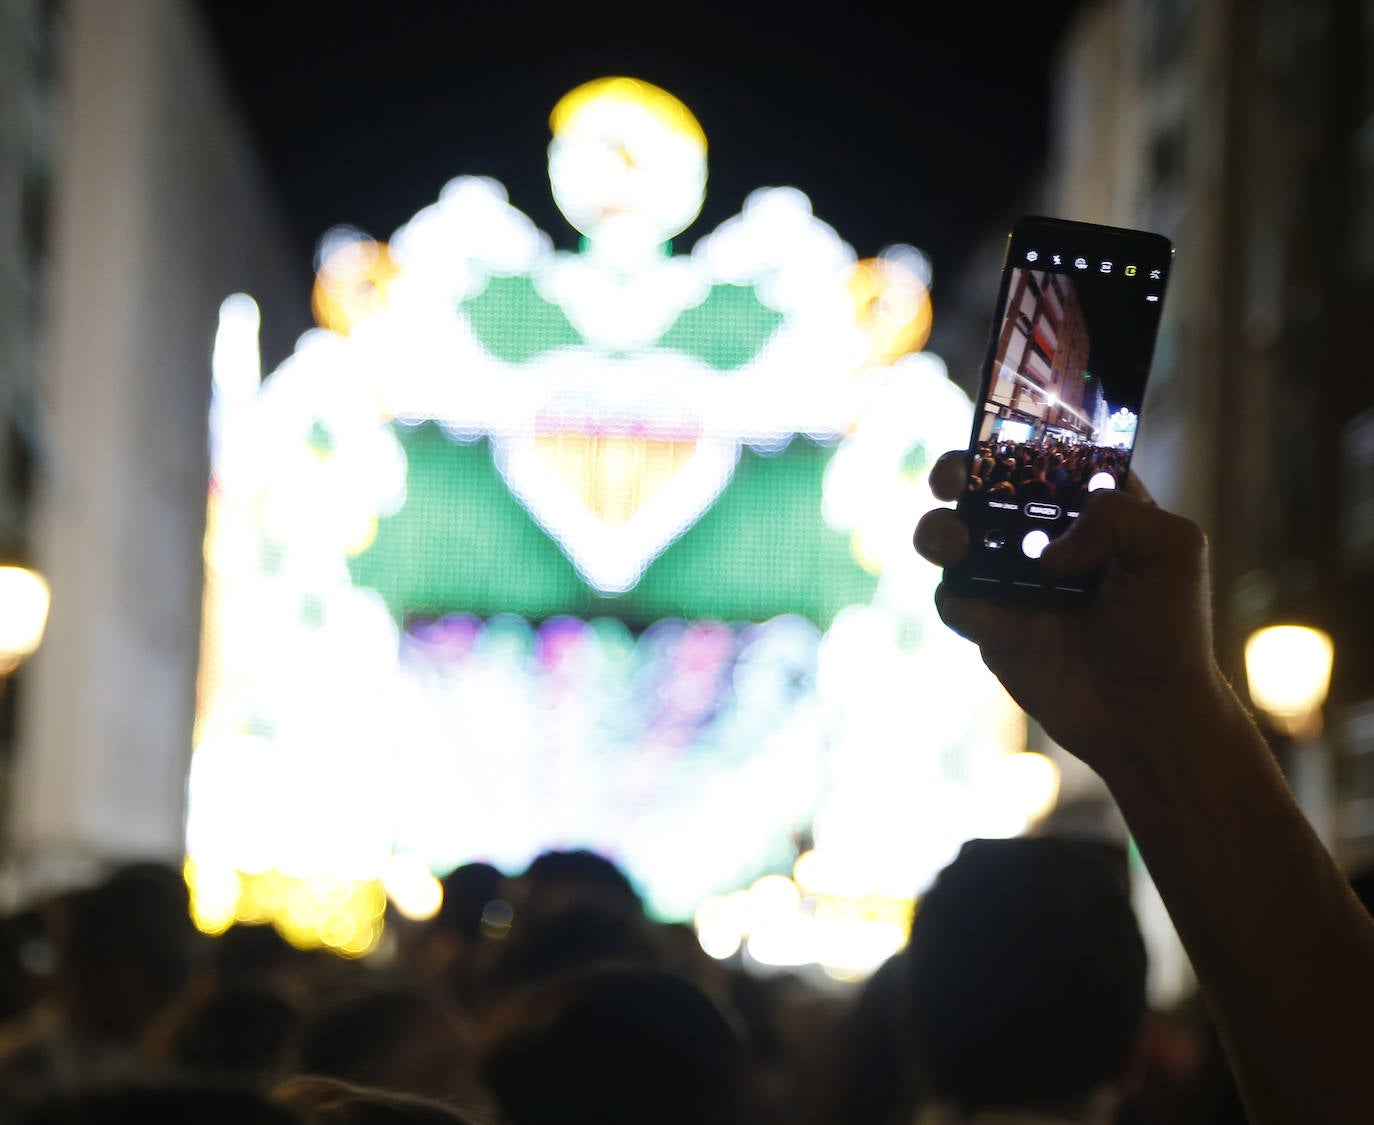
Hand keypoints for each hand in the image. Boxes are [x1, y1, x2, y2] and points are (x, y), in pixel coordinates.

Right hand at [913, 451, 1232, 774]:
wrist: (1145, 716)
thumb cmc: (1170, 631)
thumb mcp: (1173, 548)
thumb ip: (1115, 515)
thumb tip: (1047, 550)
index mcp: (1091, 509)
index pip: (1043, 456)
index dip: (1014, 438)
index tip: (995, 436)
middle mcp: (1046, 538)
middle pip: (985, 488)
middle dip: (957, 473)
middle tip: (950, 480)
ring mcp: (1012, 583)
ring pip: (953, 538)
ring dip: (939, 531)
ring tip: (953, 543)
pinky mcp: (990, 627)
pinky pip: (953, 601)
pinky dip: (958, 600)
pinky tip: (988, 616)